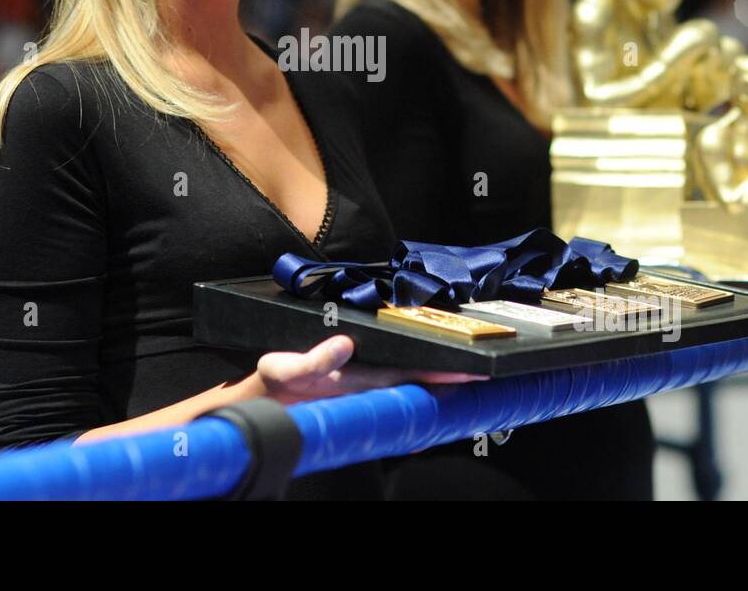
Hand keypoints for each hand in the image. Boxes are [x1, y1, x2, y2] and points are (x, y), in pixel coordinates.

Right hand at [251, 334, 486, 405]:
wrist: (263, 402)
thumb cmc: (275, 385)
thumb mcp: (284, 369)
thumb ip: (314, 360)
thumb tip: (345, 344)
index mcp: (354, 383)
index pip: (408, 377)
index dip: (440, 374)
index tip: (470, 371)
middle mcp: (366, 389)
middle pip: (418, 384)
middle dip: (450, 379)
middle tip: (484, 371)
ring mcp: (364, 391)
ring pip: (409, 387)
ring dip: (437, 382)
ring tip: (467, 375)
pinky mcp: (357, 388)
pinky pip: (395, 385)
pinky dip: (416, 382)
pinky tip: (432, 380)